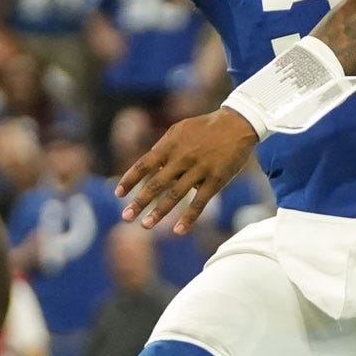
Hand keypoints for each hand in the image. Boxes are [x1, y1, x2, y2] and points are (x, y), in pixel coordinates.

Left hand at [117, 107, 257, 232]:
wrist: (237, 124)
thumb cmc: (205, 128)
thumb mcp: (180, 130)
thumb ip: (163, 147)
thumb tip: (148, 166)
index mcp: (170, 145)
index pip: (144, 165)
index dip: (130, 180)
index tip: (118, 194)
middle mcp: (182, 158)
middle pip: (156, 183)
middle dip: (140, 201)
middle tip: (126, 217)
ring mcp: (199, 170)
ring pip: (175, 195)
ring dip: (159, 212)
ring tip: (145, 225)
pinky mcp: (215, 180)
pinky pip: (199, 202)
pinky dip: (188, 218)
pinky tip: (178, 231)